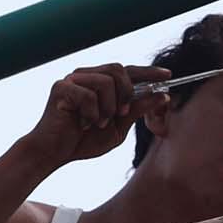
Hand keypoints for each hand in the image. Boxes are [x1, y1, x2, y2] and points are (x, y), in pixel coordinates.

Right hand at [20, 64, 170, 165]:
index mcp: (99, 82)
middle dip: (126, 93)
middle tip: (120, 114)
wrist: (54, 153)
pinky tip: (83, 124)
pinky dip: (91, 114)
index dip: (148, 72)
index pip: (128, 70)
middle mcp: (86, 75)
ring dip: (108, 108)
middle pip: (119, 69)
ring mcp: (72, 79)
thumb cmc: (83, 140)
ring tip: (98, 123)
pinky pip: (89, 95)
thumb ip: (137, 110)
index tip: (168, 75)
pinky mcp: (61, 88)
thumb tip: (163, 96)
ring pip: (106, 82)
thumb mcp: (118, 127)